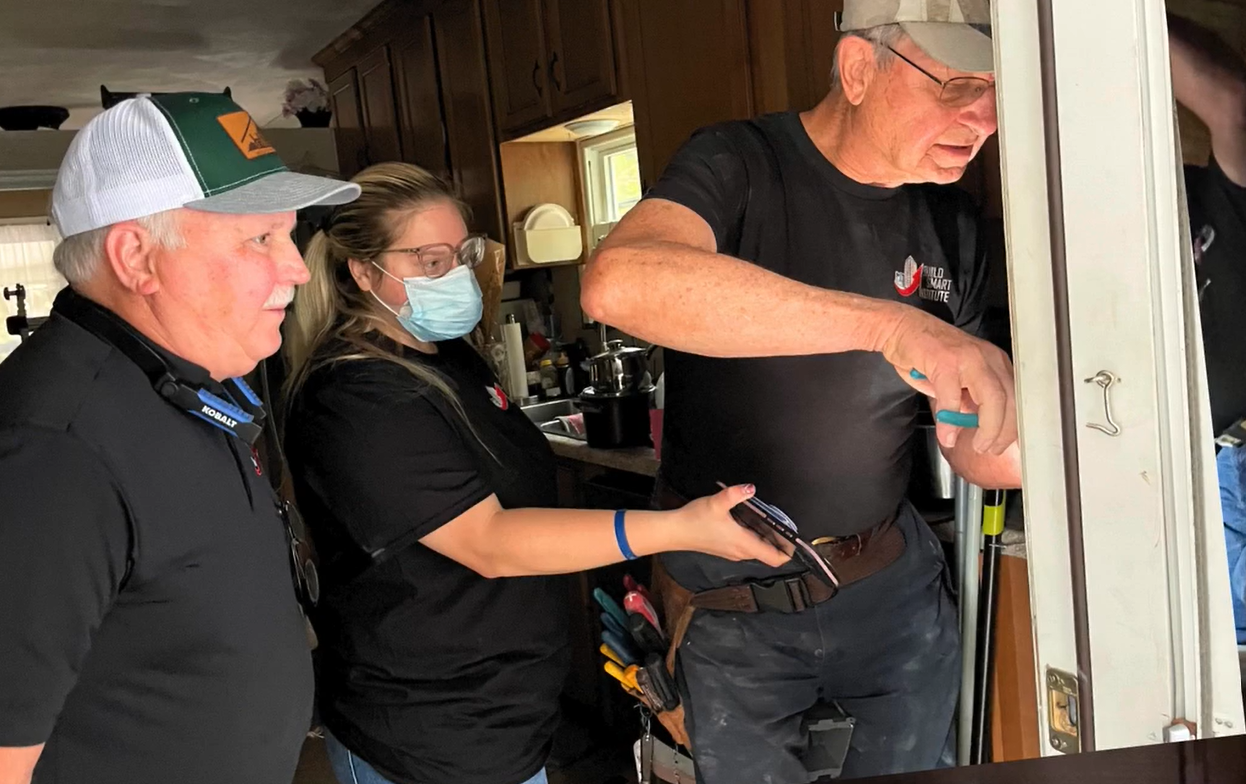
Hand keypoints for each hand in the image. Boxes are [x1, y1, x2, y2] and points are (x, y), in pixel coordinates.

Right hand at [670, 484, 790, 566]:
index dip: (788, 550)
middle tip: (781, 521)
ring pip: (758, 548)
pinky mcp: (726, 548)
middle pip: (769, 552)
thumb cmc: (694, 520)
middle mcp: (741, 552)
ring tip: (767, 518)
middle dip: (779, 539)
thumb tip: (751, 488)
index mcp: (744, 544)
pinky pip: (747, 545)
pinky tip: (748, 519)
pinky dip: (754, 535)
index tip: (793, 537)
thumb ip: (736, 494)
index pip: (776, 558)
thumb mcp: (717, 503)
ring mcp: (733, 552)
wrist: (674, 531)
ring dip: (766, 536)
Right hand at [880, 305, 1016, 454]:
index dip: (1013, 424)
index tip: (1006, 443)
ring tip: (978, 445)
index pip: (1015, 397)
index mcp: (994, 362)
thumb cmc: (927, 353)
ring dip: (988, 427)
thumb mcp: (955, 382)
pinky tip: (946, 434)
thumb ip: (967, 402)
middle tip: (991, 448)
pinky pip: (953, 398)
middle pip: (1010, 400)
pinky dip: (950, 420)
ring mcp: (968, 358)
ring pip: (992, 399)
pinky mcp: (946, 361)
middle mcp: (987, 358)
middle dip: (1003, 431)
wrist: (901, 329)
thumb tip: (975, 425)